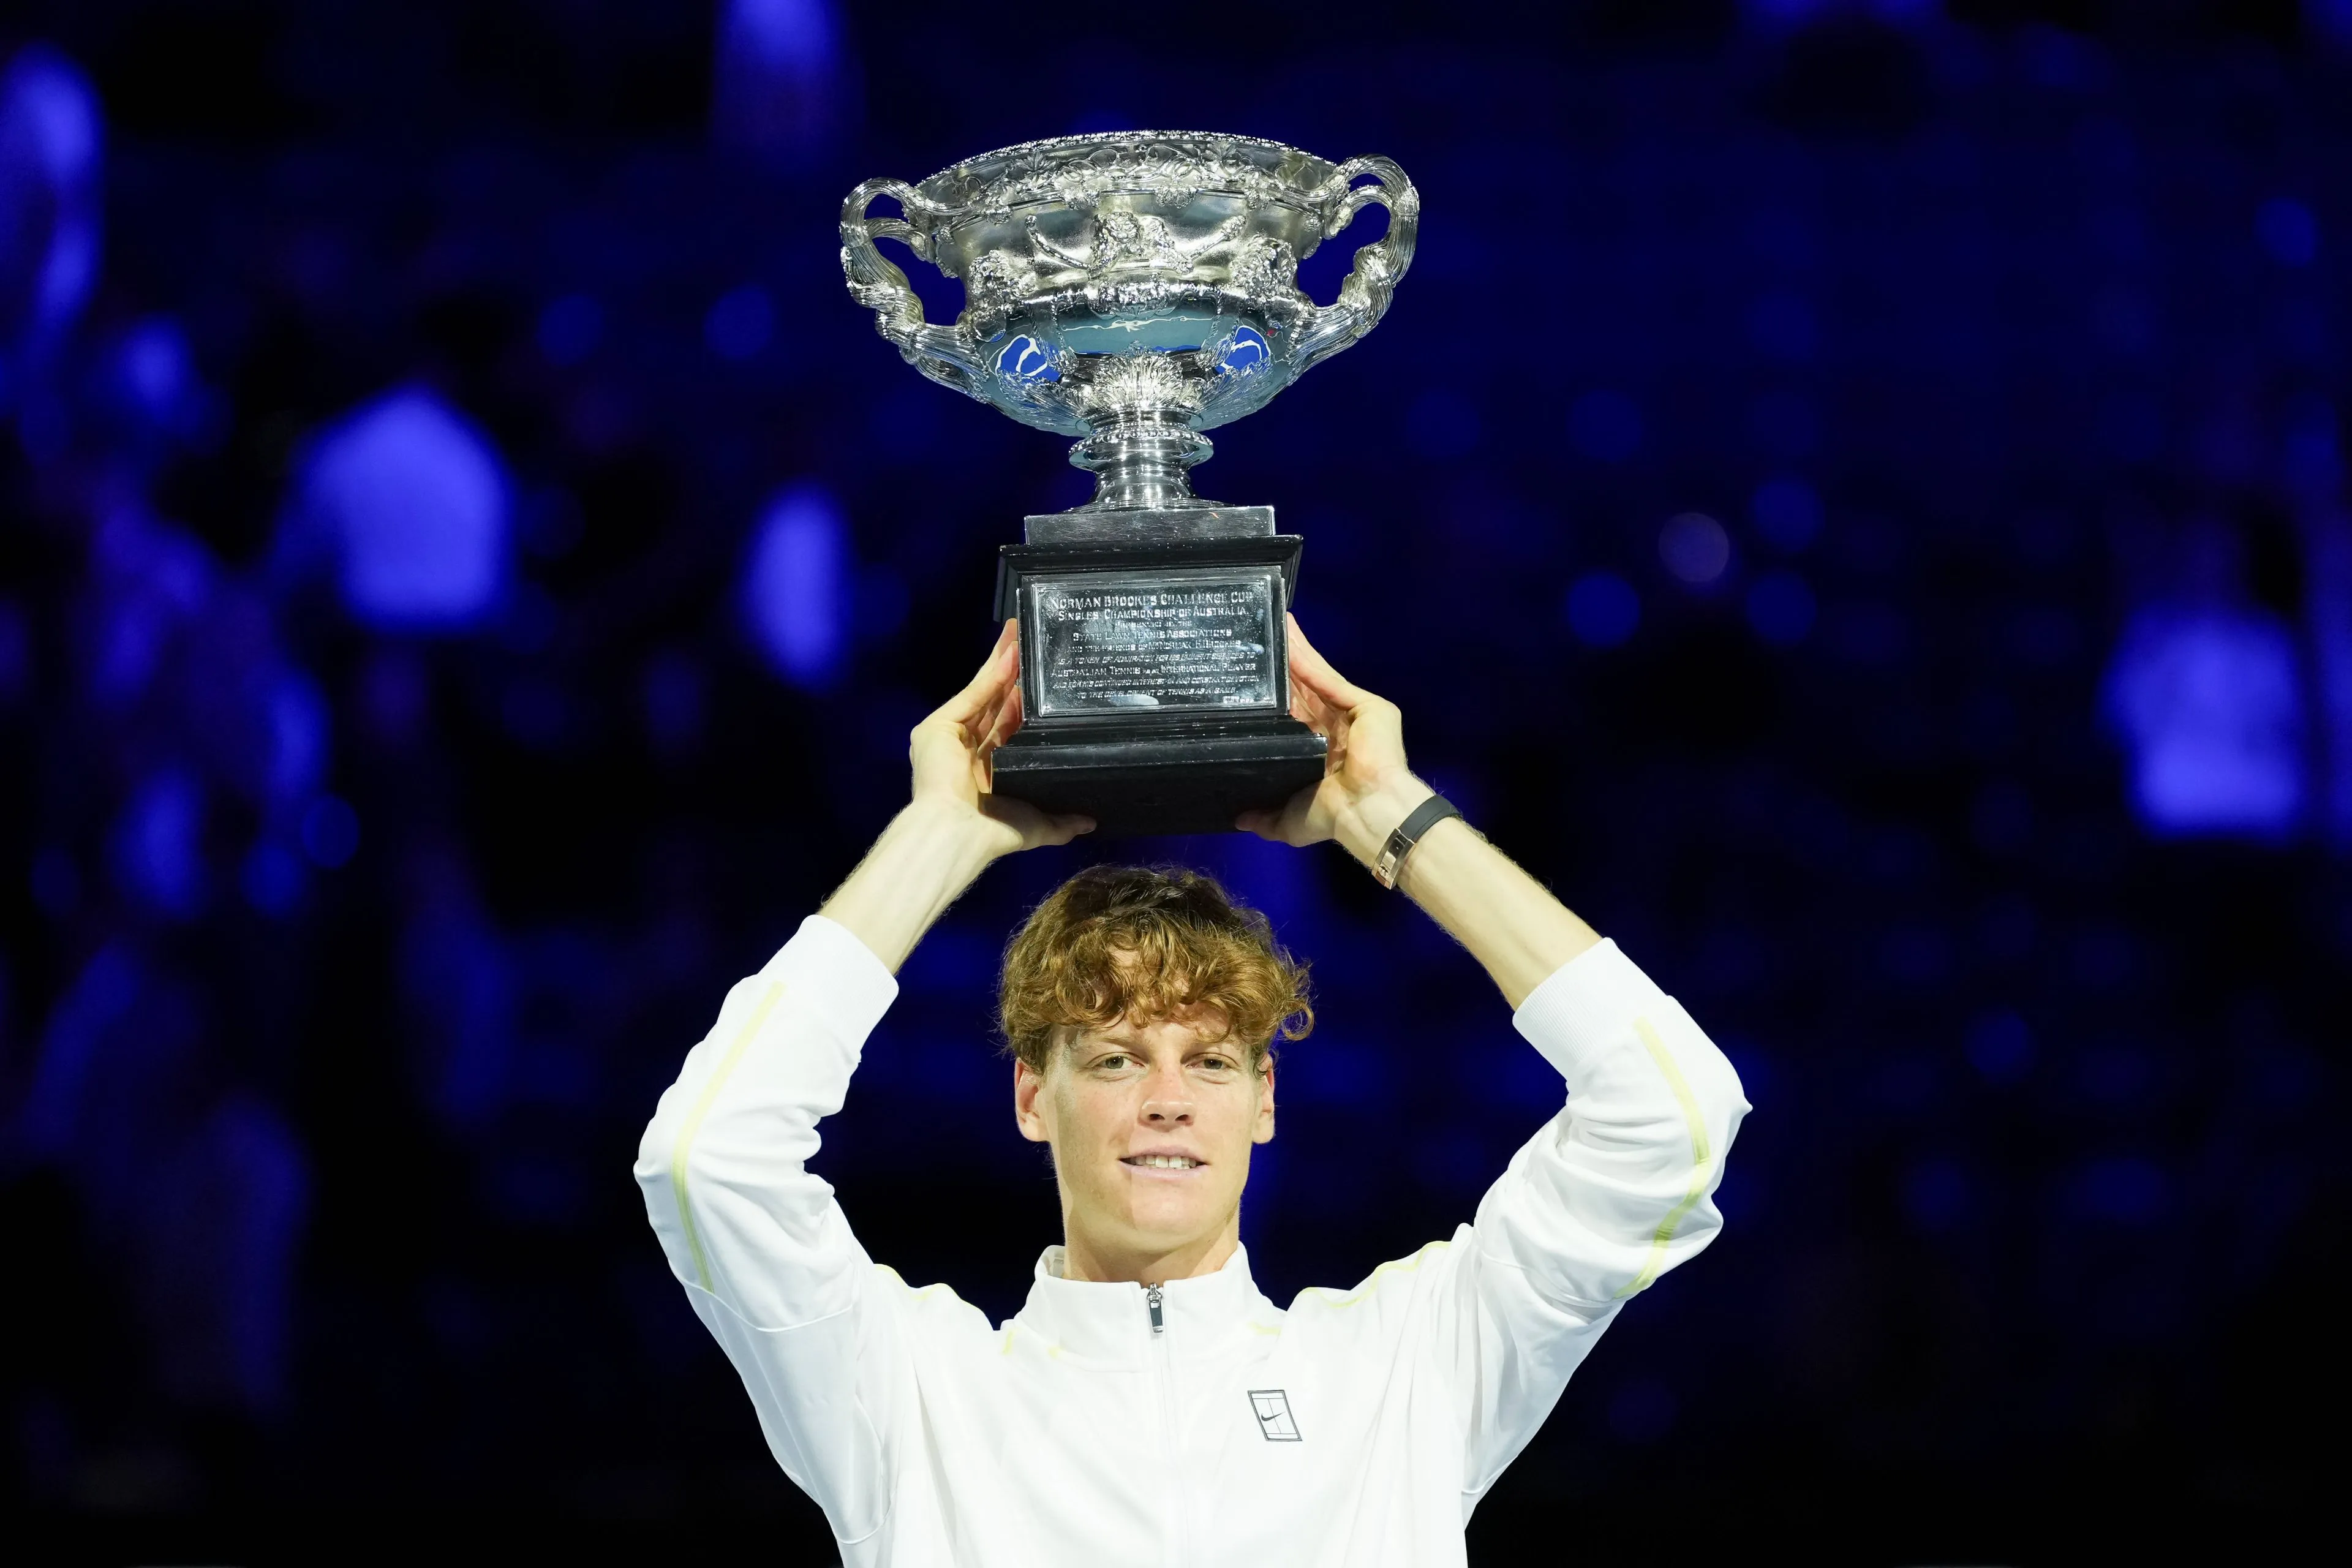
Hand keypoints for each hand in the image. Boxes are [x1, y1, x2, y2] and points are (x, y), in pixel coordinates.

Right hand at [909, 619, 1093, 858]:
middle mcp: (968, 748)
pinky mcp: (940, 725)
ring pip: (984, 692)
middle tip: (1034, 643)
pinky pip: (973, 694)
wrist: (960, 832)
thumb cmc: (996, 831)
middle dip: (1015, 674)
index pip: (1009, 727)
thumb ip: (1063, 821)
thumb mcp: (1038, 825)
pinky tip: (1012, 654)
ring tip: (1024, 634)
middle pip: (996, 702)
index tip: (1044, 683)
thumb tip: (1091, 820)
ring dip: (1004, 663)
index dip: (1026, 704)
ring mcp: (951, 734)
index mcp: (988, 769)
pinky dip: (993, 674)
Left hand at [1236, 615, 1430, 864]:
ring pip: (1316, 679)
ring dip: (1295, 654)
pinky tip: (1290, 642)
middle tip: (1259, 643)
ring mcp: (1351, 715)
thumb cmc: (1331, 816)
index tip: (1253, 683)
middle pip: (1303, 691)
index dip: (1274, 700)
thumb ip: (1265, 817)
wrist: (1364, 810)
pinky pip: (1329, 679)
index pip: (1293, 718)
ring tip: (1274, 629)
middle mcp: (1335, 730)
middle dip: (1283, 669)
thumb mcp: (1288, 822)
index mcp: (1319, 753)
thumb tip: (1240, 818)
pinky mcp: (1365, 705)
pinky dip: (1308, 661)